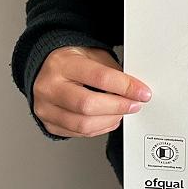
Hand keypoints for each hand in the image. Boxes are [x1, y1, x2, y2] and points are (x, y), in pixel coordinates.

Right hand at [33, 46, 151, 136]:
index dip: (125, 87)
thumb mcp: (92, 55)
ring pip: (83, 124)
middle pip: (88, 105)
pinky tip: (108, 119)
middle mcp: (50, 87)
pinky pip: (78, 133)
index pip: (99, 77)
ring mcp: (45, 108)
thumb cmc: (71, 60)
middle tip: (135, 104)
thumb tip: (134, 89)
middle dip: (118, 107)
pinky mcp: (48, 124)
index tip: (142, 92)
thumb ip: (112, 71)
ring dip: (110, 120)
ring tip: (122, 112)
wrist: (46, 68)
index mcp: (62, 64)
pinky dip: (99, 129)